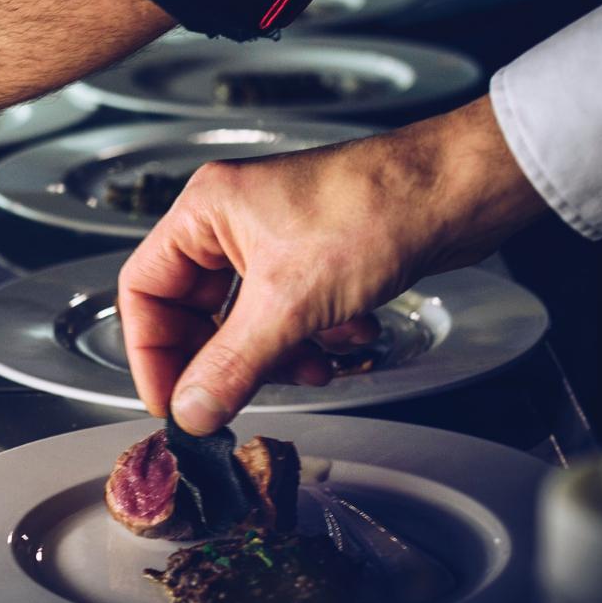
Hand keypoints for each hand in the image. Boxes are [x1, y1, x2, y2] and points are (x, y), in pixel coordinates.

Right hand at [117, 96, 547, 434]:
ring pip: (247, 320)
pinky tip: (348, 339)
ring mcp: (275, 239)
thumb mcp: (290, 303)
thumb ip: (231, 366)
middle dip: (225, 359)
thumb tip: (191, 411)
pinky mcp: (316, 258)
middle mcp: (232, 221)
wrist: (458, 191)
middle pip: (196, 311)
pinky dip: (313, 338)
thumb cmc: (375, 208)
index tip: (171, 402)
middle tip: (236, 400)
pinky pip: (290, 316)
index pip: (143, 289)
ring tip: (312, 367)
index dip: (151, 352)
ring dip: (277, 355)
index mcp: (204, 211)